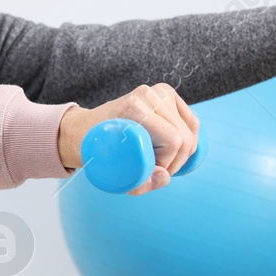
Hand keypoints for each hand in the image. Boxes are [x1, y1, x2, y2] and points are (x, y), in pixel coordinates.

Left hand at [57, 83, 200, 194]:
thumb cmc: (97, 152)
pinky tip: (174, 148)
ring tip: (161, 159)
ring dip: (181, 151)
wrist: (84, 129)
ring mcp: (157, 91)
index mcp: (133, 108)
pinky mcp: (165, 93)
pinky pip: (191, 120)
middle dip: (175, 161)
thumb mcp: (112, 175)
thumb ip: (141, 183)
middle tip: (156, 169)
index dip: (167, 164)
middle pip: (184, 136)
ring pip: (190, 129)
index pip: (172, 141)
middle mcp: (147, 95)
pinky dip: (188, 138)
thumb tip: (165, 176)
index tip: (150, 171)